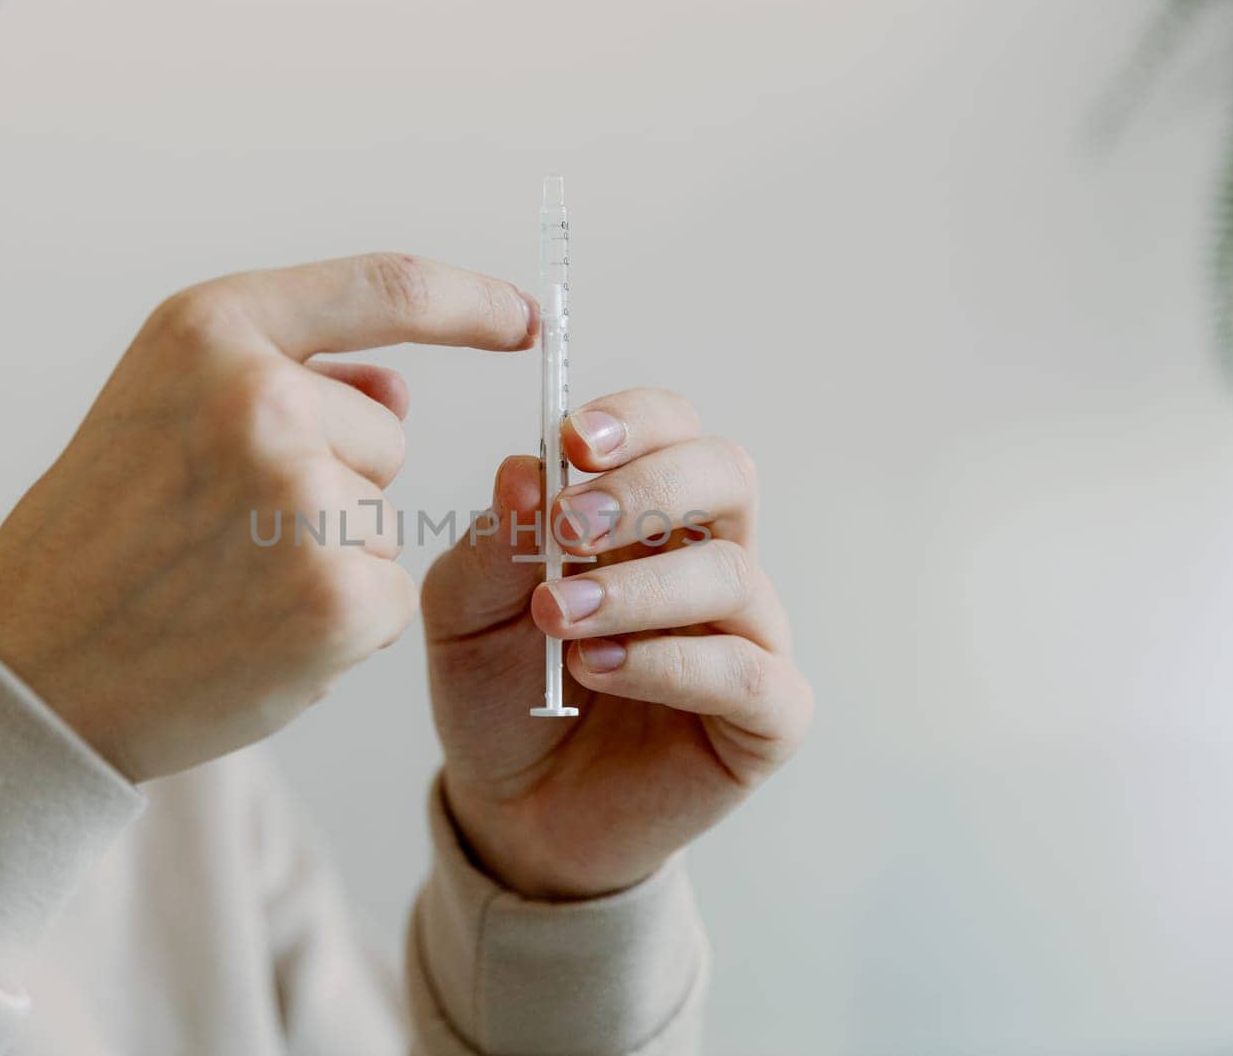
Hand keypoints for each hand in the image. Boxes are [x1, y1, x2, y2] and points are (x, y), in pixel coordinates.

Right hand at [0, 253, 537, 781]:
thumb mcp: (160, 407)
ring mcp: (303, 498)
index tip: (524, 317)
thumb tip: (397, 392)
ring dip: (333, 555)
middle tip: (221, 533)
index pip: (385, 288)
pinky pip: (389, 594)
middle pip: (386, 436)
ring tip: (225, 584)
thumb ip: (285, 377)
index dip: (470, 301)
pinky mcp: (338, 596)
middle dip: (335, 482)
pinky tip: (257, 633)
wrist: (33, 673)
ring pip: (386, 520)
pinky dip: (342, 621)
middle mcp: (262, 398)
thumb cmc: (99, 537)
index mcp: (210, 329)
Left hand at [422, 388, 813, 898]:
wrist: (512, 810)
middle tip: (570, 530)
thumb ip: (495, 541)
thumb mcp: (465, 610)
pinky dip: (667, 664)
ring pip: (731, 573)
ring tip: (558, 618)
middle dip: (647, 489)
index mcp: (646, 515)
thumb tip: (527, 470)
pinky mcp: (766, 716)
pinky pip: (745, 672)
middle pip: (725, 474)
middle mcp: (709, 559)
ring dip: (638, 587)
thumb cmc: (500, 693)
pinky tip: (596, 670)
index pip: (671, 429)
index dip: (634, 421)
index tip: (572, 442)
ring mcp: (746, 635)